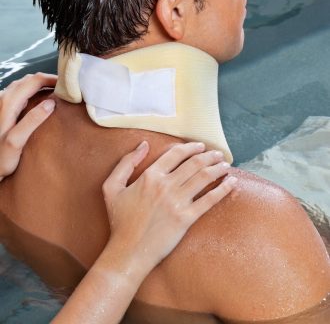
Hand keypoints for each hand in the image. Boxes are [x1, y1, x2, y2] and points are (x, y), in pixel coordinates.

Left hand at [0, 73, 56, 181]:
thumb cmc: (1, 158)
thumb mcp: (16, 141)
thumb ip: (32, 121)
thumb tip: (51, 103)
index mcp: (8, 103)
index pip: (34, 81)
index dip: (52, 79)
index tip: (68, 85)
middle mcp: (3, 98)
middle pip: (29, 79)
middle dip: (48, 79)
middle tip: (66, 88)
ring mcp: (2, 102)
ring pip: (24, 84)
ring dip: (41, 84)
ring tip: (57, 91)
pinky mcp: (3, 108)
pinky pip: (21, 91)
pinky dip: (34, 90)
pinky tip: (42, 98)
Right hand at [102, 141, 236, 270]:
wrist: (128, 251)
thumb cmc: (120, 220)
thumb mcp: (111, 187)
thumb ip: (125, 163)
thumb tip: (143, 145)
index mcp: (150, 176)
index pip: (175, 154)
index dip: (191, 147)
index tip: (200, 146)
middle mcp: (166, 185)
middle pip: (194, 163)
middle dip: (209, 155)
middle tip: (218, 154)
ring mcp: (177, 202)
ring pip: (204, 177)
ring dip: (218, 168)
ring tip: (226, 164)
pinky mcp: (186, 219)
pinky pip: (209, 200)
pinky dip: (222, 189)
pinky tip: (231, 183)